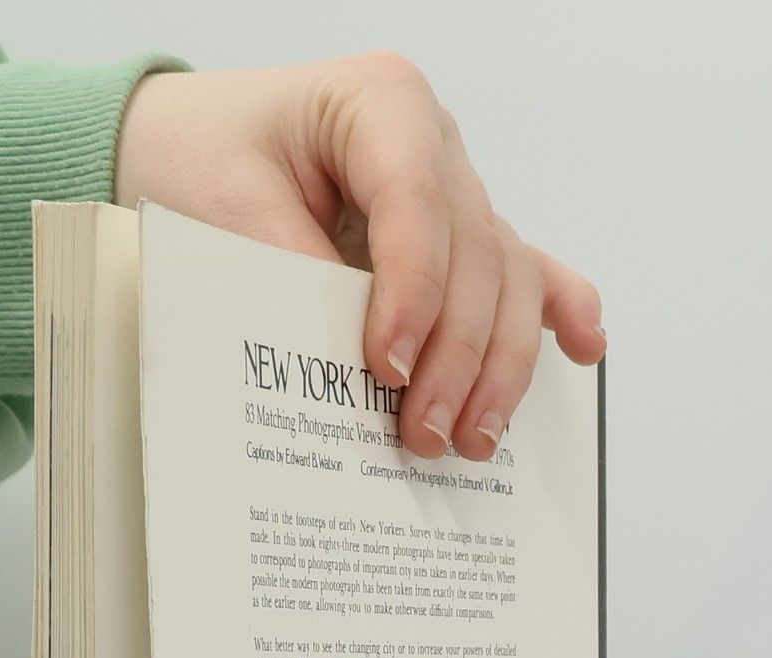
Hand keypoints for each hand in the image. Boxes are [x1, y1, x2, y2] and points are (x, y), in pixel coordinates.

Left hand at [113, 54, 604, 460]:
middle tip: (425, 434)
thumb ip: (294, 276)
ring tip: (472, 439)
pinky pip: (525, 271)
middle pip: (476, 253)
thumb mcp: (226, 212)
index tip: (386, 369)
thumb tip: (362, 372)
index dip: (412, 293)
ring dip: (499, 365)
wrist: (187, 151)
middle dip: (455, 354)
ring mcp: (455, 188)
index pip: (415, 204)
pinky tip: (583, 349)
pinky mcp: (458, 236)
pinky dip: (559, 309)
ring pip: (510, 276)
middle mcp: (434, 141)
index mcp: (379, 104)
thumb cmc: (200, 161)